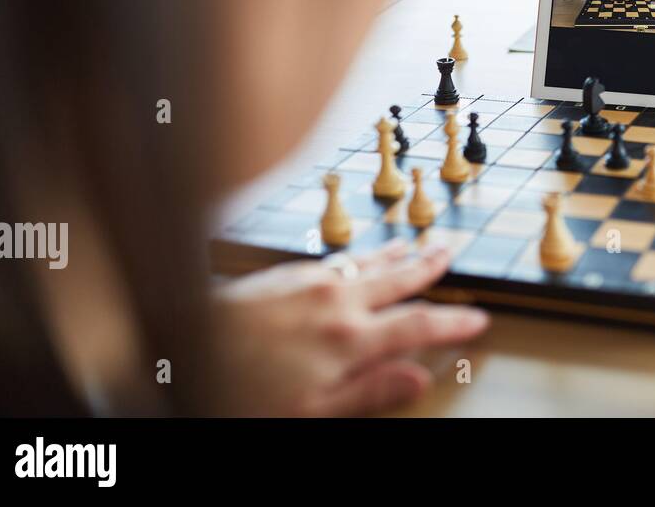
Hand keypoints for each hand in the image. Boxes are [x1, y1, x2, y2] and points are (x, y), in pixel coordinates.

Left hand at [212, 240, 488, 415]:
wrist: (177, 346)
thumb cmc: (238, 390)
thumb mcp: (310, 411)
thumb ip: (369, 392)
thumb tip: (418, 379)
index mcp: (348, 339)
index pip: (417, 326)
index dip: (453, 323)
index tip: (476, 318)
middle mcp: (334, 302)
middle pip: (396, 279)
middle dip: (429, 266)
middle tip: (451, 252)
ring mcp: (308, 282)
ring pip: (366, 262)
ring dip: (396, 253)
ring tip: (415, 243)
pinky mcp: (282, 274)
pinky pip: (336, 257)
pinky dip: (359, 255)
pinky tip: (357, 256)